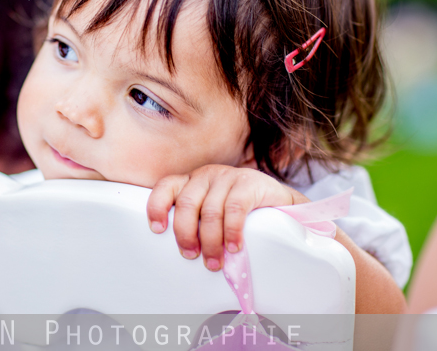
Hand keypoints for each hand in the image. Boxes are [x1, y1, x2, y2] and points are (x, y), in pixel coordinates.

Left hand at [146, 164, 305, 271]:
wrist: (279, 202)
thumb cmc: (239, 212)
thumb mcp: (212, 211)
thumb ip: (195, 220)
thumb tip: (180, 249)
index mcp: (192, 181)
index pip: (166, 187)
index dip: (157, 207)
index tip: (158, 230)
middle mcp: (206, 175)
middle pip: (186, 203)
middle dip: (186, 234)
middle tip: (191, 255)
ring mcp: (227, 176)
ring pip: (210, 211)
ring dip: (211, 241)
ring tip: (214, 261)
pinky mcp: (249, 183)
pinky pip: (234, 209)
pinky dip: (231, 232)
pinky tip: (234, 247)